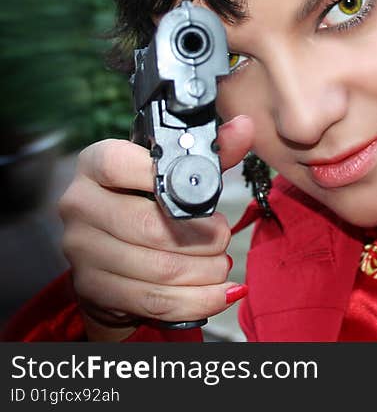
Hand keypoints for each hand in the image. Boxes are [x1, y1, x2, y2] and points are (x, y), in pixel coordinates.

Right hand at [58, 115, 254, 340]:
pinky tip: (220, 292)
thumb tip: (244, 128)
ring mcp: (82, 249)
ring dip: (205, 271)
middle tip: (223, 237)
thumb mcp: (175, 172)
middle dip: (202, 237)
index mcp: (95, 164)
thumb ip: (211, 152)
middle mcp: (80, 204)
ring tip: (221, 264)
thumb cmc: (147, 203)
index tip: (205, 198)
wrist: (113, 254)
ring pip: (158, 268)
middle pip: (151, 226)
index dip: (168, 181)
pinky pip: (154, 299)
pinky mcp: (93, 288)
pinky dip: (197, 300)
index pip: (121, 164)